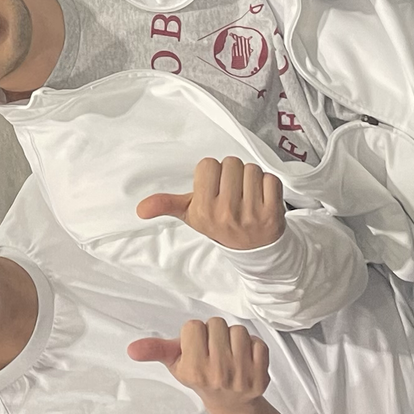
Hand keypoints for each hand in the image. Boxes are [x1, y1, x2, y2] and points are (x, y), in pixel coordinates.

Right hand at [127, 315, 273, 412]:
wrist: (232, 405)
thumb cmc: (201, 378)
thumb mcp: (176, 365)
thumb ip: (155, 351)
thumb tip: (131, 349)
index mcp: (194, 370)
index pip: (193, 326)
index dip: (195, 334)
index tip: (197, 349)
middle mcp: (217, 373)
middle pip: (217, 324)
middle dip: (215, 334)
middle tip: (214, 352)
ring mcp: (241, 375)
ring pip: (238, 331)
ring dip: (234, 339)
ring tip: (230, 355)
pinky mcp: (261, 376)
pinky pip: (259, 343)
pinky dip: (254, 348)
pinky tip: (246, 360)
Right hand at [139, 156, 287, 251]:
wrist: (255, 251)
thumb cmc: (220, 225)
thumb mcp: (192, 216)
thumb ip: (166, 206)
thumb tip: (140, 209)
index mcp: (203, 210)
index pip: (208, 165)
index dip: (212, 174)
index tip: (215, 189)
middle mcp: (225, 213)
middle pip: (231, 163)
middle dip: (232, 174)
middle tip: (233, 192)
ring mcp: (251, 214)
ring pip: (251, 169)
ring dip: (251, 178)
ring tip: (248, 195)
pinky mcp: (273, 214)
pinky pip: (271, 179)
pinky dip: (269, 185)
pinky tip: (263, 199)